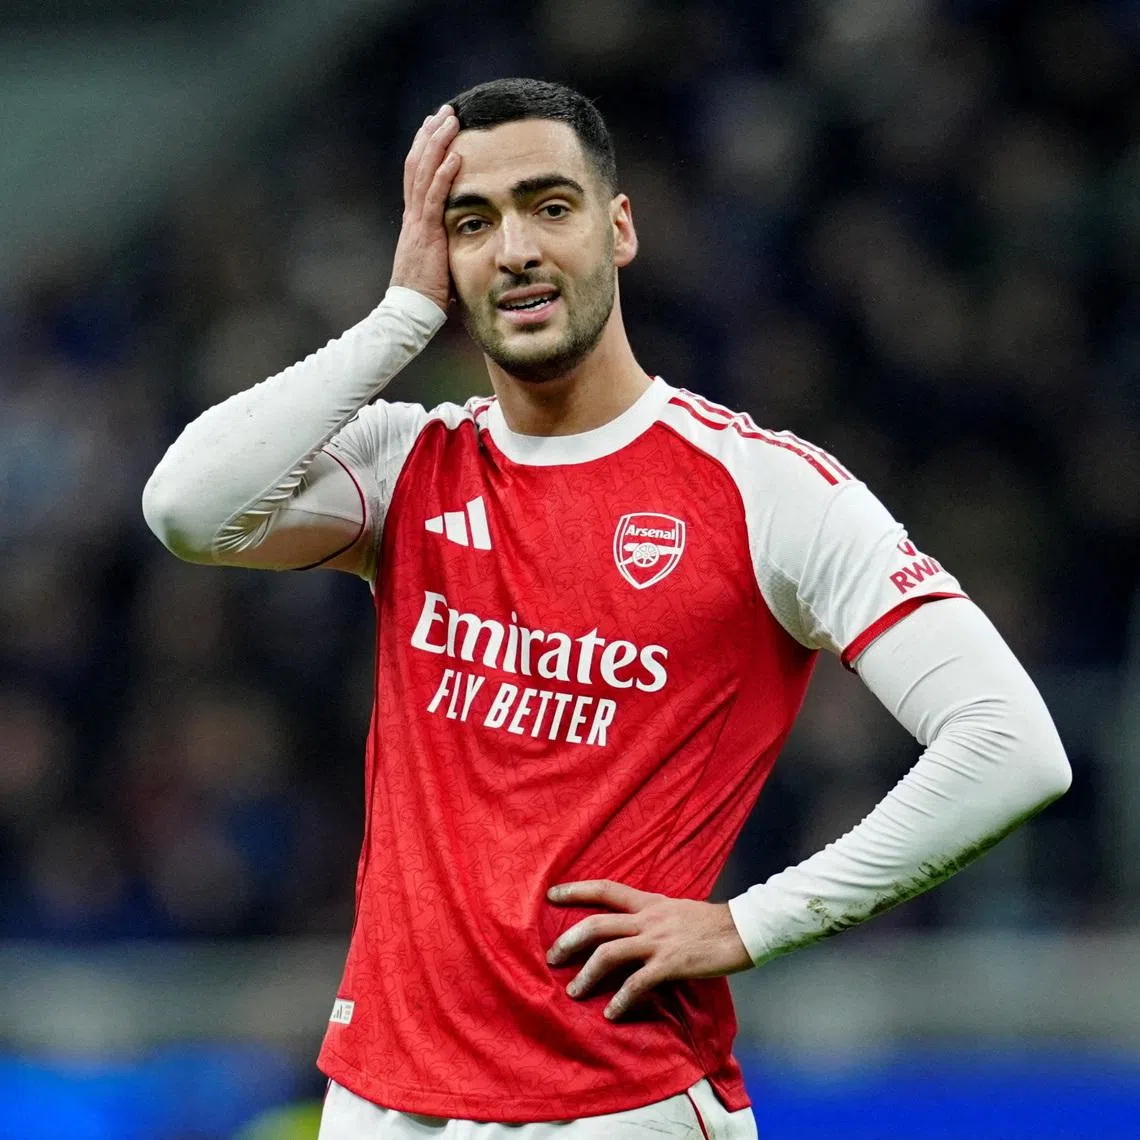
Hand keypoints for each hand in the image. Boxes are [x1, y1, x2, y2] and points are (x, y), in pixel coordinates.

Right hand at [389, 105, 461, 312]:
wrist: (409, 310)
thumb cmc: (427, 294)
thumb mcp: (438, 262)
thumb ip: (447, 244)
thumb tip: (466, 241)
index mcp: (415, 221)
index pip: (417, 176)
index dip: (425, 150)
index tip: (435, 128)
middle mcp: (413, 216)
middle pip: (417, 165)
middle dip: (430, 136)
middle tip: (444, 112)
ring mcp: (418, 223)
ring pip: (424, 174)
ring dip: (437, 144)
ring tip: (449, 120)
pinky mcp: (426, 234)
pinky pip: (434, 198)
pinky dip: (444, 175)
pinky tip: (454, 156)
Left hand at [545, 879, 752, 1020]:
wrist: (743, 929)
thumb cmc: (711, 923)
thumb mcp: (675, 910)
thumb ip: (652, 918)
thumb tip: (632, 929)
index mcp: (648, 902)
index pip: (605, 888)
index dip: (576, 889)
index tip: (551, 894)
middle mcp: (648, 918)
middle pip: (597, 924)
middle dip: (569, 941)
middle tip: (551, 957)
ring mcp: (658, 941)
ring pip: (609, 952)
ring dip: (587, 974)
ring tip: (574, 992)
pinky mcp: (670, 964)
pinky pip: (638, 983)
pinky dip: (621, 999)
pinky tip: (612, 1013)